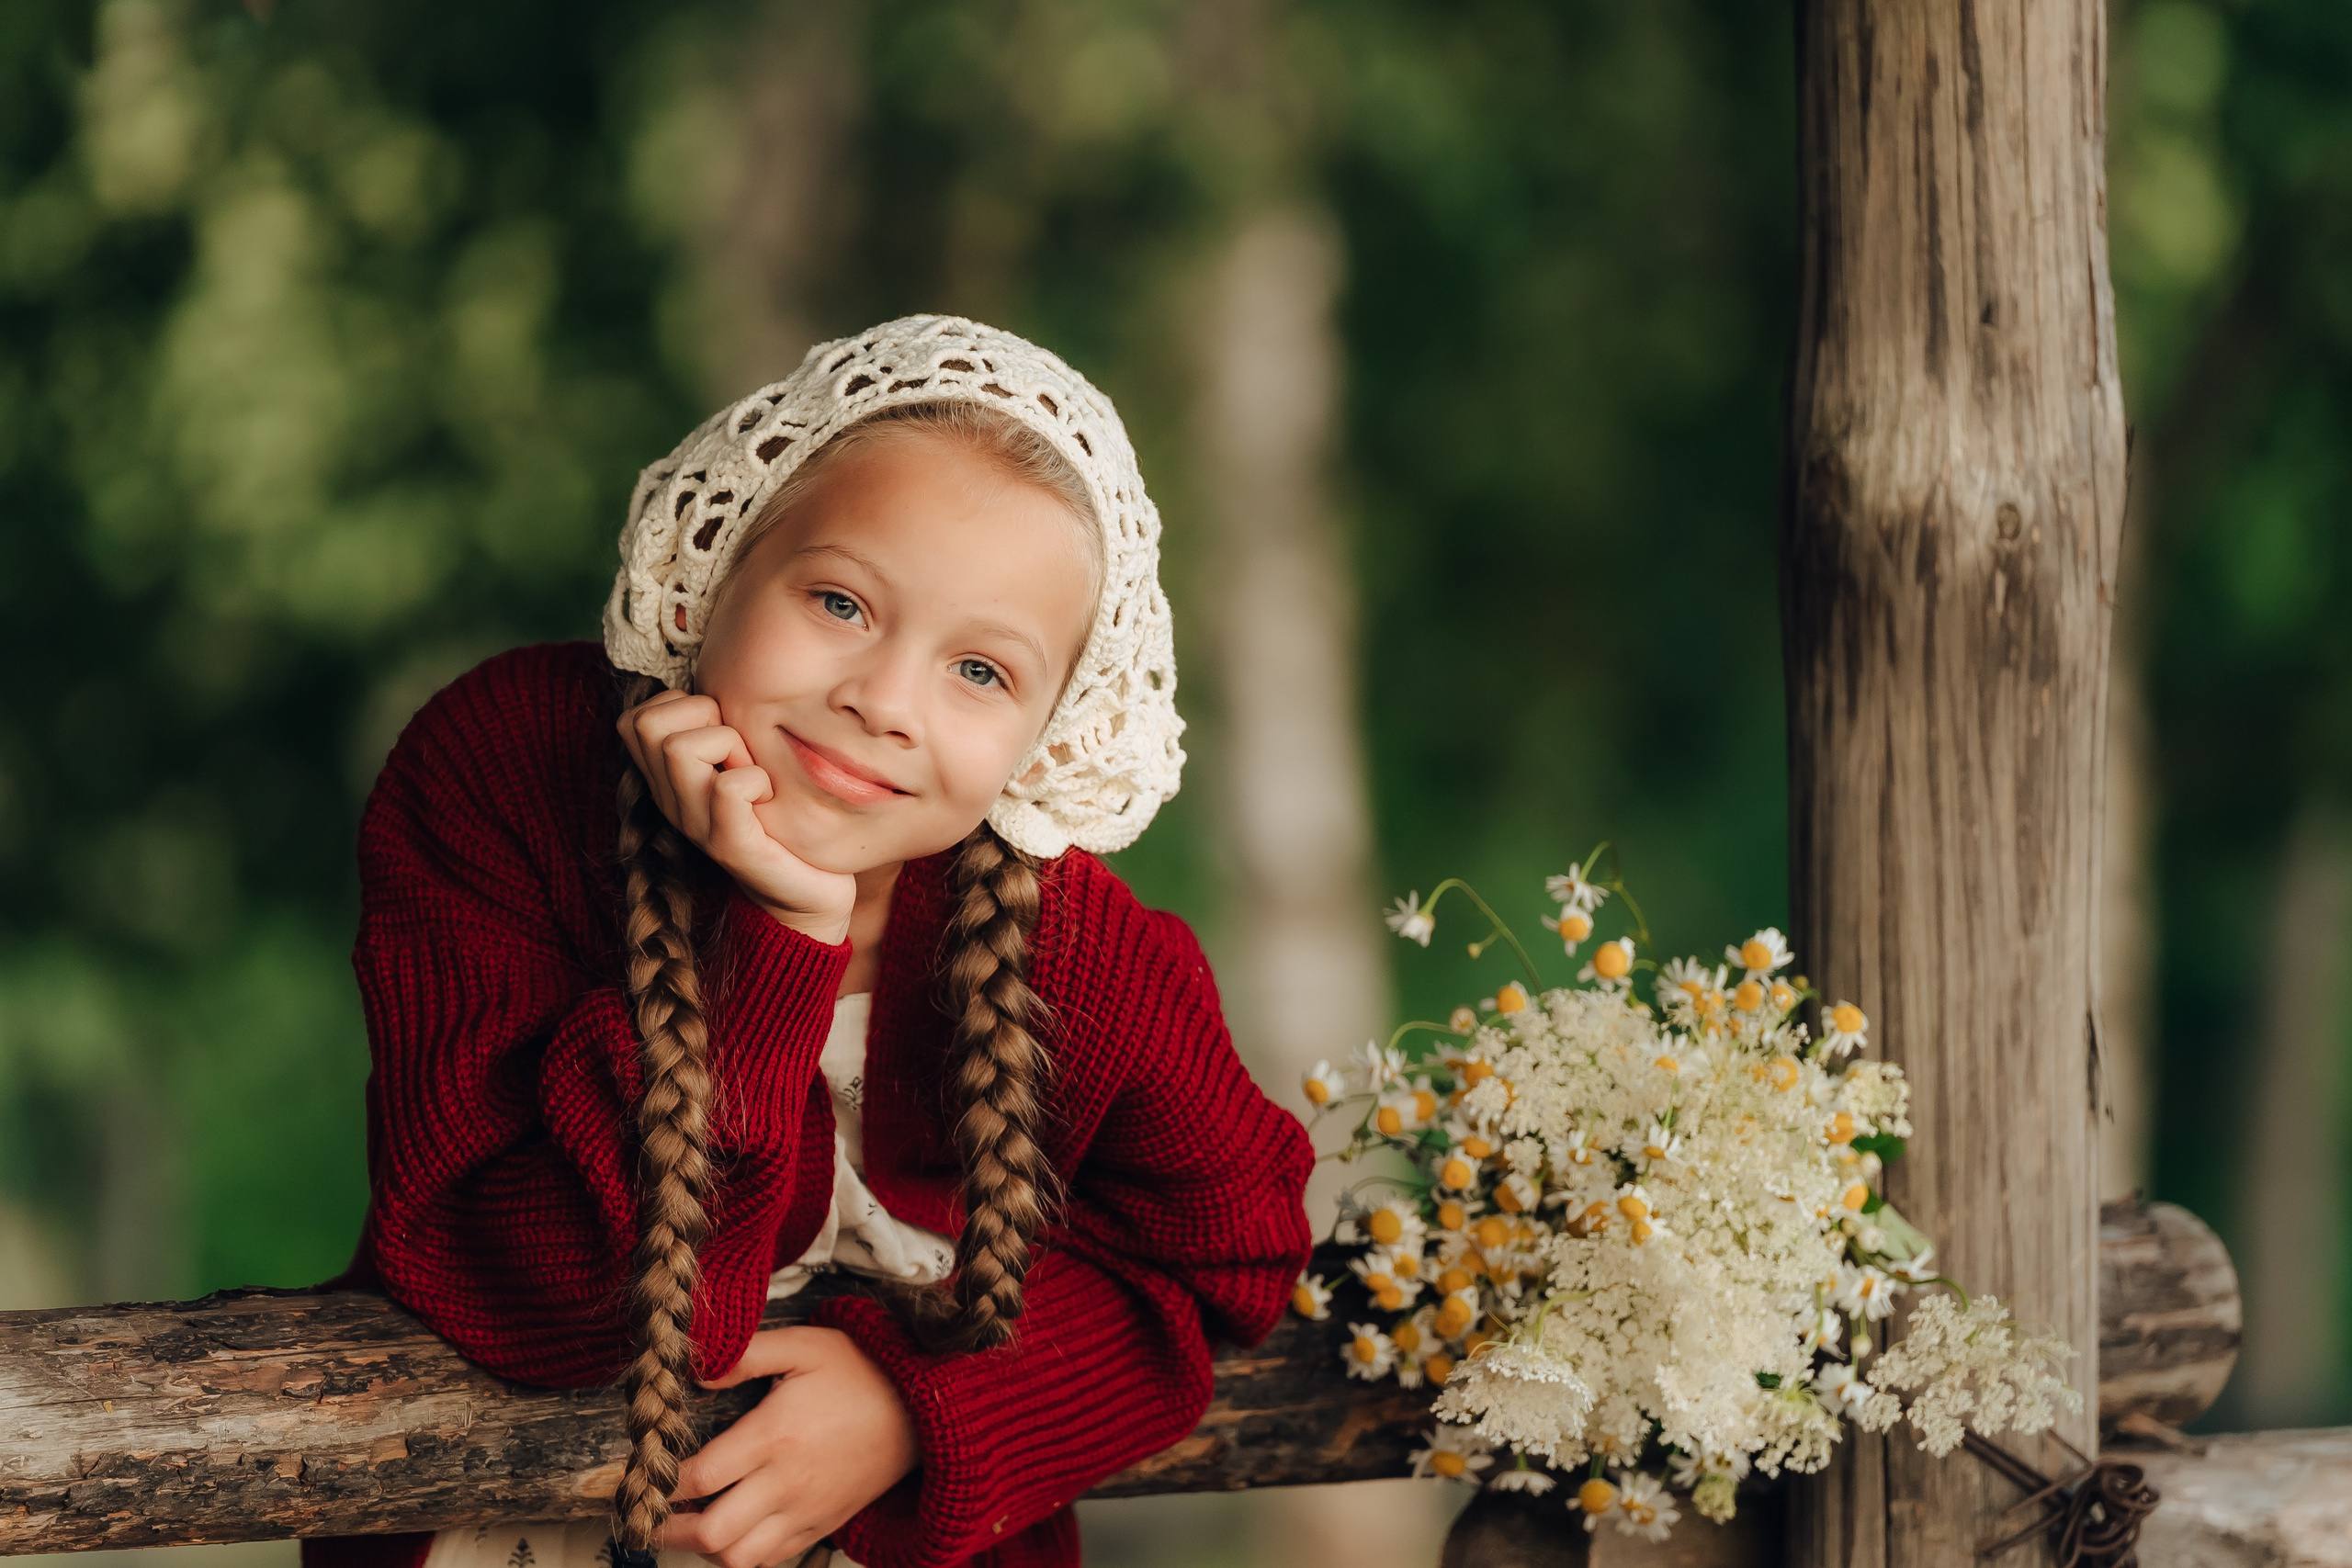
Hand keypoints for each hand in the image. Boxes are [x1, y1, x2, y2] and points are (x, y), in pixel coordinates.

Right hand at [617, 690, 856, 943]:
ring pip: (680, 747)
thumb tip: (723, 667)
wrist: (807, 893)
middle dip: (704, 718)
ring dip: (729, 745)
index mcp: (668, 780)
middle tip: (740, 751)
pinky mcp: (729, 846)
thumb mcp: (742, 762)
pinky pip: (728, 787)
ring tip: (753, 773)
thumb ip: (720, 727)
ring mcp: (695, 825)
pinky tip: (768, 799)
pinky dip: (756, 780)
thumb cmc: (780, 818)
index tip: (723, 734)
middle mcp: (671, 801)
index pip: (639, 715)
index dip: (685, 708)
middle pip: (648, 724)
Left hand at [658, 1326, 920, 1567]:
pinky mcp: (822, 1526)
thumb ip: (747, 1353)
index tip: (645, 1474)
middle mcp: (787, 1482)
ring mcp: (805, 1511)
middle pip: (712, 1532)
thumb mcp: (805, 1345)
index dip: (663, 1483)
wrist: (925, 1409)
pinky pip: (771, 1561)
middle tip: (650, 1514)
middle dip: (669, 1529)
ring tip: (686, 1526)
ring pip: (738, 1559)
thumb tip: (697, 1370)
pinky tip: (729, 1532)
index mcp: (776, 1435)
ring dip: (703, 1549)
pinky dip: (741, 1556)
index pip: (701, 1477)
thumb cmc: (863, 1372)